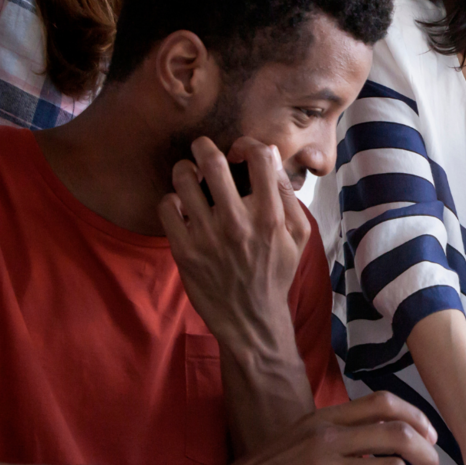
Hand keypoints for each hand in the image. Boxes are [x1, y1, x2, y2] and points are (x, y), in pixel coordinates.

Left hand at [159, 136, 308, 353]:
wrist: (251, 320)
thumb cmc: (276, 272)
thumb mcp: (299, 235)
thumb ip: (287, 195)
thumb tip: (270, 157)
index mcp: (270, 216)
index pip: (259, 157)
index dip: (247, 145)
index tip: (239, 151)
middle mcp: (238, 223)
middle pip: (212, 161)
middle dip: (204, 146)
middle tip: (202, 147)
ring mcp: (207, 237)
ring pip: (183, 180)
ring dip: (184, 170)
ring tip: (188, 174)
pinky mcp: (184, 251)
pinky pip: (166, 207)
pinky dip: (171, 200)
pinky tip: (181, 206)